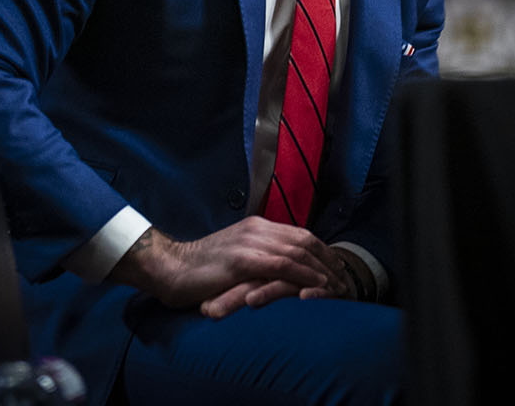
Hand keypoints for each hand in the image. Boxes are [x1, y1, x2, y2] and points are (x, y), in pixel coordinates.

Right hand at [108, 218, 350, 318]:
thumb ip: (256, 257)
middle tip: (344, 280)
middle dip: (329, 260)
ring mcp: (250, 242)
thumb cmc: (199, 269)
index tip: (337, 268)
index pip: (299, 234)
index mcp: (255, 226)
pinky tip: (316, 286)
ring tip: (337, 287)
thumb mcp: (234, 257)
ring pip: (298, 251)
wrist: (170, 267)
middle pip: (305, 240)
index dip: (322, 251)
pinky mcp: (243, 260)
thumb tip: (279, 269)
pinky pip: (283, 265)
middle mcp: (256, 229)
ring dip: (322, 270)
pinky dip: (304, 275)